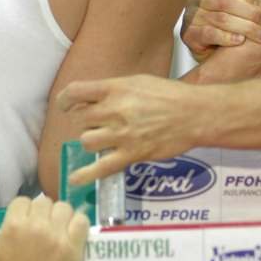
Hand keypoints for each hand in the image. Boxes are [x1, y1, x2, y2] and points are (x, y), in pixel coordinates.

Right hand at [0, 197, 89, 260]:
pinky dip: (77, 222)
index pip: (22, 201)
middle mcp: (37, 225)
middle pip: (44, 202)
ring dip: (60, 215)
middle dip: (40, 212)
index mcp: (14, 225)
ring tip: (56, 228)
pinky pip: (81, 219)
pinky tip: (70, 232)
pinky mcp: (75, 245)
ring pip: (63, 207)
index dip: (22, 211)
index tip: (23, 223)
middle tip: (39, 227)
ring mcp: (58, 234)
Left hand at [58, 75, 202, 183]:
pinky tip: (75, 178)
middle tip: (96, 123)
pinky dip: (85, 175)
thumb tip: (94, 100)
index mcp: (117, 88)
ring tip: (102, 140)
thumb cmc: (171, 95)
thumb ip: (115, 90)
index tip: (65, 105)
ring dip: (91, 141)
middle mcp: (116, 110)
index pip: (76, 92)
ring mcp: (123, 134)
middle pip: (80, 119)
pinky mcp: (132, 154)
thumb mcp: (139, 81)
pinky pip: (101, 167)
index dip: (65, 100)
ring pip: (87, 141)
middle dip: (85, 122)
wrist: (195, 114)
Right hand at [181, 0, 260, 61]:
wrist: (217, 49)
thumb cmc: (231, 20)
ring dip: (245, 27)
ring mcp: (191, 15)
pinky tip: (241, 40)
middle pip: (225, 0)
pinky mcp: (189, 34)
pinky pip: (209, 33)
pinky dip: (227, 37)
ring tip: (260, 34)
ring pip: (220, 18)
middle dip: (250, 12)